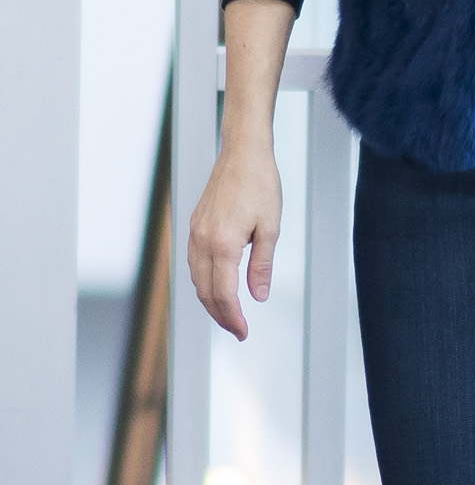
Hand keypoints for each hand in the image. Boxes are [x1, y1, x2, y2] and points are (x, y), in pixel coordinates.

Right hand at [188, 141, 283, 341]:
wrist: (243, 153)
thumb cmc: (260, 184)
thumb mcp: (270, 227)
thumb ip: (262, 265)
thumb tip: (257, 295)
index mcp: (222, 244)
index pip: (223, 294)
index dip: (233, 317)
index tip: (243, 332)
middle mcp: (202, 241)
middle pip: (205, 291)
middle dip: (220, 315)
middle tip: (238, 330)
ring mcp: (195, 232)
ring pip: (196, 279)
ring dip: (210, 300)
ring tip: (228, 314)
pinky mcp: (194, 225)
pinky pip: (194, 263)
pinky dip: (203, 281)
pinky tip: (215, 286)